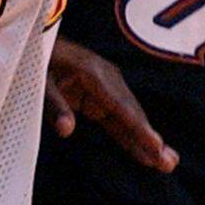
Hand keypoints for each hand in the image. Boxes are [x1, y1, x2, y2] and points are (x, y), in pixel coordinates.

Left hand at [45, 37, 177, 171]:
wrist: (35, 41)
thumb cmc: (36, 60)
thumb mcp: (39, 80)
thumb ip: (54, 105)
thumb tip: (66, 130)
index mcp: (94, 74)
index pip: (121, 107)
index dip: (139, 128)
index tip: (155, 145)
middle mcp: (107, 80)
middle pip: (133, 115)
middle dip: (151, 141)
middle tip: (169, 163)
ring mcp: (106, 88)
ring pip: (130, 119)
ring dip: (146, 142)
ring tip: (166, 163)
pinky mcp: (100, 97)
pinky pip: (119, 120)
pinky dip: (132, 136)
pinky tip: (145, 152)